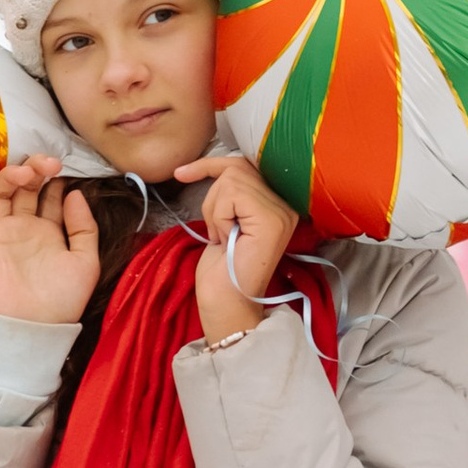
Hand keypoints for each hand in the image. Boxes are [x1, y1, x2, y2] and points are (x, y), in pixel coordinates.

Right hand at [0, 155, 101, 324]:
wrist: (36, 328)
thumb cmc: (63, 300)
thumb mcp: (86, 262)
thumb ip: (83, 227)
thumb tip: (75, 194)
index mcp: (48, 231)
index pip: (47, 195)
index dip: (54, 180)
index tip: (64, 172)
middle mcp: (22, 228)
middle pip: (22, 187)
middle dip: (34, 168)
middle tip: (49, 163)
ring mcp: (0, 235)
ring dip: (8, 177)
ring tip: (26, 174)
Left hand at [175, 150, 300, 345]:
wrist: (226, 302)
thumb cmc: (221, 269)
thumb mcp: (224, 221)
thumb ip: (232, 196)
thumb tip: (217, 169)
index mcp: (278, 204)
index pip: (245, 165)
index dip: (211, 164)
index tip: (181, 172)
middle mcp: (286, 205)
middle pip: (236, 168)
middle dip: (213, 197)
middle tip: (215, 232)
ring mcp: (281, 211)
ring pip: (231, 180)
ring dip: (215, 211)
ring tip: (224, 238)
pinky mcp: (271, 220)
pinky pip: (231, 195)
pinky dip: (218, 216)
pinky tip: (226, 240)